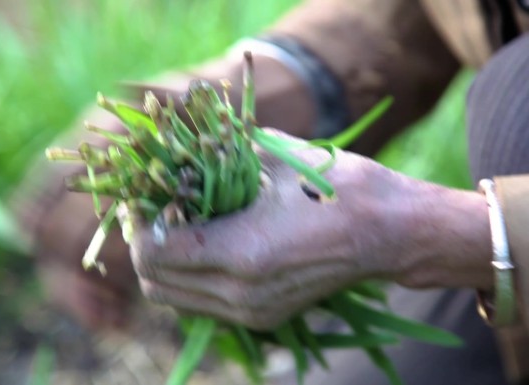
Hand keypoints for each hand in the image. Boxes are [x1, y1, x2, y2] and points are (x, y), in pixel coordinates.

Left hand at [120, 131, 491, 329]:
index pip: (153, 253)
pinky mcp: (265, 317)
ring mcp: (254, 312)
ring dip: (166, 265)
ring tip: (181, 226)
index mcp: (241, 252)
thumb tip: (173, 147)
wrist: (390, 231)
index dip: (138, 223)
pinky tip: (208, 243)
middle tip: (156, 210)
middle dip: (144, 245)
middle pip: (155, 284)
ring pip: (176, 301)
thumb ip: (214, 154)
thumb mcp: (273, 157)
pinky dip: (191, 278)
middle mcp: (242, 293)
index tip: (145, 195)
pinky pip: (203, 304)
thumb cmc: (337, 185)